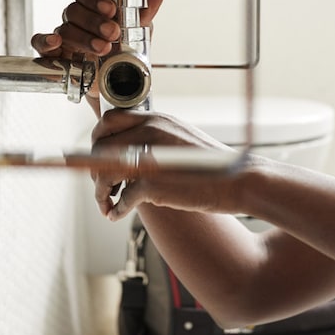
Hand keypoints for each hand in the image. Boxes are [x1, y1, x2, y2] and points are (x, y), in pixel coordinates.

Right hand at [30, 0, 163, 99]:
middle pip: (74, 10)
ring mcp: (64, 37)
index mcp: (93, 9)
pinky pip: (40, 43)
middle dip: (94, 21)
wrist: (116, 85)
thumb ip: (144, 15)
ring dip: (84, 38)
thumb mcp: (137, 34)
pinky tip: (56, 42)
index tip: (111, 9)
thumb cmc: (122, 53)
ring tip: (103, 49)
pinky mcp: (54, 55)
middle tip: (112, 33)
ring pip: (64, 28)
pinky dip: (45, 41)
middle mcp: (76, 20)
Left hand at [90, 109, 245, 219]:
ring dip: (100, 192)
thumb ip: (157, 138)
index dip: (97, 140)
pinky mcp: (153, 183)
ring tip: (107, 204)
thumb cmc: (214, 165)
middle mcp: (150, 132)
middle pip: (100, 146)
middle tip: (104, 186)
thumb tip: (131, 149)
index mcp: (157, 119)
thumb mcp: (182, 138)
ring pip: (104, 171)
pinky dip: (115, 208)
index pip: (109, 120)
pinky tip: (116, 215)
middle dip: (94, 169)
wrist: (240, 180)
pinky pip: (122, 197)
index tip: (98, 157)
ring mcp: (150, 156)